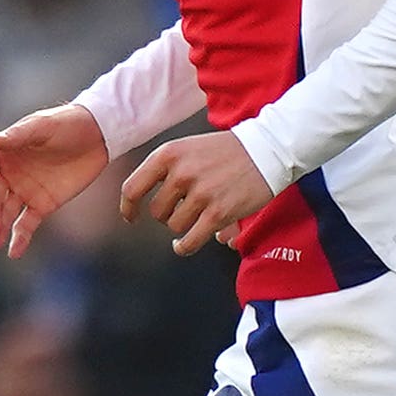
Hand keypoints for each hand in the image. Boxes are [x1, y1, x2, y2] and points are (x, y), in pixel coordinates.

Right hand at [0, 106, 109, 257]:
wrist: (98, 135)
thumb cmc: (67, 124)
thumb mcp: (43, 126)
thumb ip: (19, 135)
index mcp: (2, 153)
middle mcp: (8, 174)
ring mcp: (24, 191)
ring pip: (5, 213)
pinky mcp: (41, 205)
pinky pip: (25, 224)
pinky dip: (19, 238)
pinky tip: (14, 252)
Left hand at [121, 131, 276, 253]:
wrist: (267, 149)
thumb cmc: (226, 151)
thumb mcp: (188, 148)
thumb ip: (165, 169)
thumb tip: (140, 201)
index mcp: (168, 154)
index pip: (133, 188)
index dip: (128, 207)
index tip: (131, 217)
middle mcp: (181, 173)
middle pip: (157, 212)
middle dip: (168, 214)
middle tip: (186, 207)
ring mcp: (200, 194)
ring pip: (174, 226)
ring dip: (183, 226)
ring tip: (199, 215)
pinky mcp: (218, 213)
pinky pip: (190, 241)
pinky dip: (184, 247)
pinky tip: (184, 245)